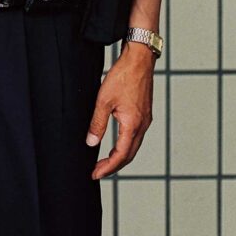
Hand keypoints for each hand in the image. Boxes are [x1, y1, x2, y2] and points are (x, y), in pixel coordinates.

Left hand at [86, 42, 155, 179]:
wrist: (139, 60)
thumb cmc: (122, 77)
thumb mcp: (104, 100)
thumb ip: (97, 123)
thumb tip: (91, 142)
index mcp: (133, 125)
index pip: (121, 155)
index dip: (108, 167)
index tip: (95, 174)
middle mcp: (142, 125)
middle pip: (129, 155)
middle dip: (113, 166)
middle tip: (97, 172)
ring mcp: (145, 120)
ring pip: (133, 146)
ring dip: (120, 157)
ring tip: (105, 163)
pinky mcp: (144, 114)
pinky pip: (135, 136)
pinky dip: (125, 145)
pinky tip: (116, 144)